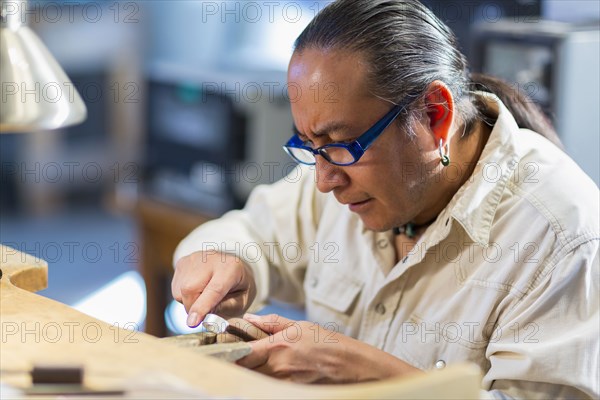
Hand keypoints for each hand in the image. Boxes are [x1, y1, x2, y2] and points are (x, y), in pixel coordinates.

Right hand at [171, 251, 256, 326]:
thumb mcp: (242, 300)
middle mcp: (211, 259)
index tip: (192, 323)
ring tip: (204, 296)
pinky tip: (197, 289)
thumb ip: (225, 309)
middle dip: (194, 308)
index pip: (214, 289)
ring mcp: (194, 258)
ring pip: (180, 291)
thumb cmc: (238, 285)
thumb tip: (205, 317)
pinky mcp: (182, 261)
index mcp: (230, 268)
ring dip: (189, 302)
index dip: (202, 307)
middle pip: (190, 289)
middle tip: (205, 311)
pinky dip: (184, 296)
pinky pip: (176, 288)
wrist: (232, 265)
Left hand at [236, 314, 420, 382]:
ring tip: (250, 362)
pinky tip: (267, 371)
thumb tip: (249, 319)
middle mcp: (276, 368)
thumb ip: (272, 323)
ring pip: (255, 379)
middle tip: (230, 355)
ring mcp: (283, 383)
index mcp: (276, 348)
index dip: (227, 353)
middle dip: (236, 363)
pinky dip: (264, 379)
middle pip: (244, 370)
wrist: (349, 365)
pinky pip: (268, 386)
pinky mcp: (289, 391)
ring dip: (250, 371)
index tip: (218, 348)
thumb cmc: (327, 342)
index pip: (241, 354)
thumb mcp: (300, 325)